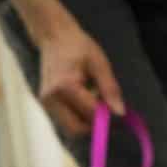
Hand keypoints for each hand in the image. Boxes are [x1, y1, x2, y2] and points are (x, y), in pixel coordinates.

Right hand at [37, 21, 124, 136]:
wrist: (54, 38)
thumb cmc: (78, 46)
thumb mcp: (99, 63)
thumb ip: (110, 89)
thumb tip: (120, 112)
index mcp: (65, 86)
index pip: (89, 112)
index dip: (107, 117)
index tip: (121, 115)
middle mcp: (51, 99)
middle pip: (76, 129)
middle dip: (94, 125)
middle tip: (108, 112)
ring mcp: (45, 104)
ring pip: (69, 128)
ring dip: (85, 122)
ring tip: (95, 102)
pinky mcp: (45, 106)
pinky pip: (64, 122)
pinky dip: (78, 118)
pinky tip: (84, 101)